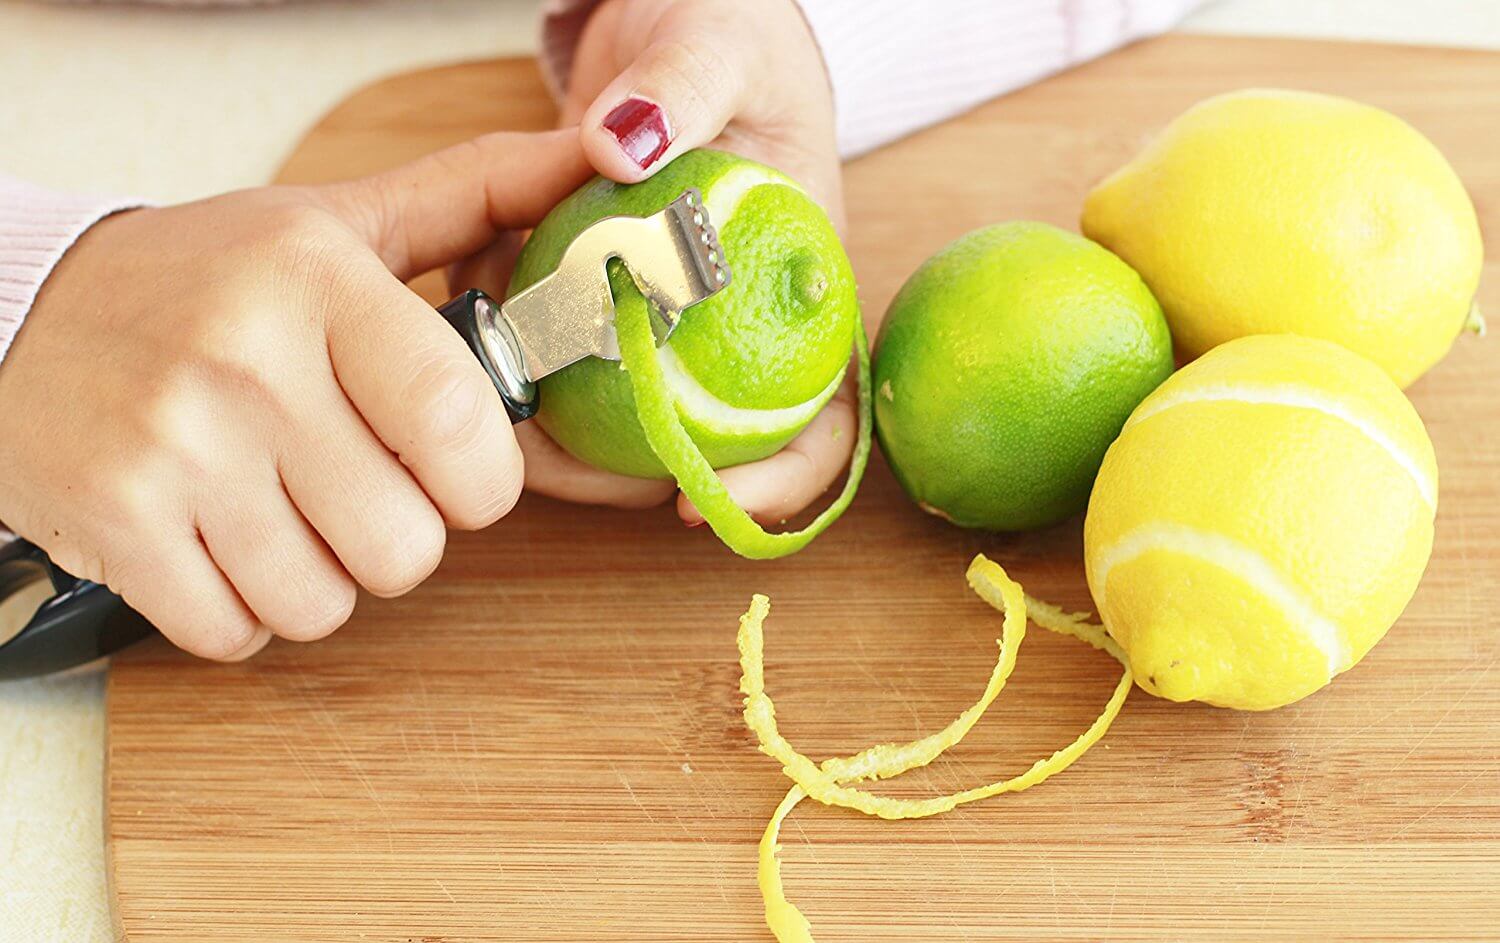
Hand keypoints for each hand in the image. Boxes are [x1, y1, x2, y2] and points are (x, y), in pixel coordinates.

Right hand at [0, 131, 593, 660]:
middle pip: (406, 546)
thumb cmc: (202, 277)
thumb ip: (477, 193)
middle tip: (358, 486)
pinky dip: (244, 610)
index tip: (458, 469)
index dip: (482, 479)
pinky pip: (239, 633)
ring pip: (326, 604)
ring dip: (321, 578)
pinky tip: (223, 540)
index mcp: (317, 280)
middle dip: (400, 537)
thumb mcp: (335, 220)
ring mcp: (173, 450)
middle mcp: (244, 362)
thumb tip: (597, 163)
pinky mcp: (117, 525)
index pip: (459, 425)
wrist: (15, 312)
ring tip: (283, 508)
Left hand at [453, 0, 857, 526]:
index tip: (701, 503)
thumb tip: (623, 147)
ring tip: (494, 402)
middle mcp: (739, 323)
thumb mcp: (721, 41)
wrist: (678, 18)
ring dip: (560, 429)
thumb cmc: (730, 30)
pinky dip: (523, 355)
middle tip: (544, 464)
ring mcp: (669, 321)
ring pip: (626, 416)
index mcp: (799, 288)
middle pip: (708, 441)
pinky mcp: (604, 302)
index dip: (780, 478)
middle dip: (628, 476)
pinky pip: (566, 354)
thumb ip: (684, 86)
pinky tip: (479, 322)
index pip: (821, 413)